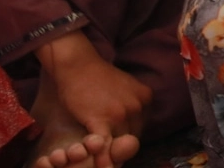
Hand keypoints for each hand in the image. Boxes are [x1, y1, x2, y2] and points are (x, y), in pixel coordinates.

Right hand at [40, 33, 149, 161]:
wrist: (77, 65)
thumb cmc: (96, 77)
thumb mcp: (125, 87)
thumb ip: (131, 104)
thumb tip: (133, 122)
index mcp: (146, 98)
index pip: (140, 126)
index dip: (127, 136)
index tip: (117, 141)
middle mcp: (138, 106)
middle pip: (131, 136)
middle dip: (119, 146)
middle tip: (107, 153)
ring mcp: (121, 113)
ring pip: (118, 143)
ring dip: (109, 154)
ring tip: (101, 163)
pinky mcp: (101, 120)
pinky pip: (103, 144)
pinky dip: (101, 157)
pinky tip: (98, 166)